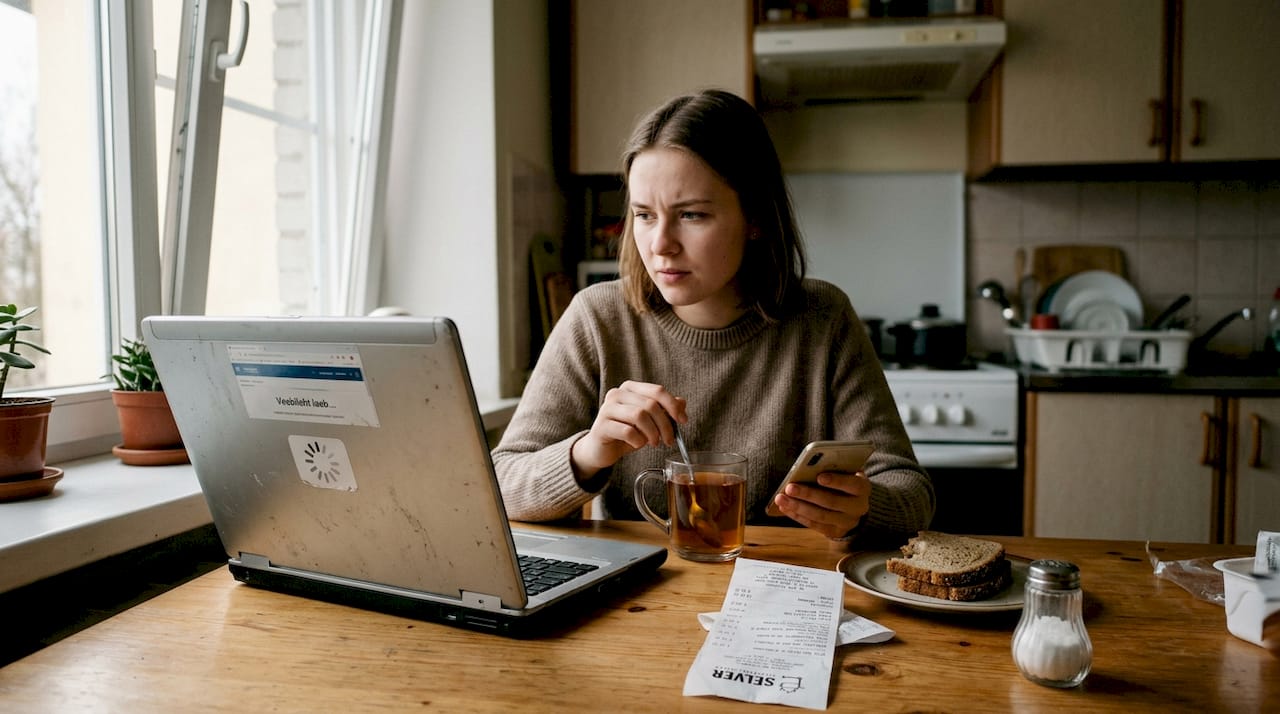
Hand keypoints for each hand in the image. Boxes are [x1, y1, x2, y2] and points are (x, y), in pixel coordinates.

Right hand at [570, 381, 685, 480]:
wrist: (600, 450)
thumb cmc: (626, 434)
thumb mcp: (649, 422)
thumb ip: (664, 410)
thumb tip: (682, 403)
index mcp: (630, 388)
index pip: (657, 390)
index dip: (673, 406)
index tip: (683, 421)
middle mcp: (617, 394)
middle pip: (650, 404)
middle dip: (665, 424)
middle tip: (669, 440)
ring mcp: (607, 409)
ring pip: (639, 416)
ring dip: (652, 433)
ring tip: (654, 443)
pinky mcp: (601, 426)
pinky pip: (627, 431)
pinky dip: (638, 441)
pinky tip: (637, 445)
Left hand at [772, 470, 870, 539]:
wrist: (853, 506)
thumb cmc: (844, 482)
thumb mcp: (846, 473)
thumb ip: (834, 469)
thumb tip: (810, 467)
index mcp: (862, 489)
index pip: (852, 485)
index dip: (836, 481)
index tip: (819, 476)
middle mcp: (858, 507)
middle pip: (832, 502)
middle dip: (809, 494)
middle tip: (790, 487)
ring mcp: (846, 522)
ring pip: (820, 516)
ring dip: (798, 507)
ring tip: (781, 498)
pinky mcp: (834, 531)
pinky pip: (814, 524)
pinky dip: (797, 515)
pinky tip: (784, 507)